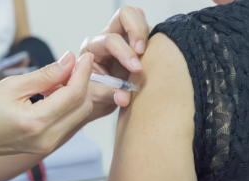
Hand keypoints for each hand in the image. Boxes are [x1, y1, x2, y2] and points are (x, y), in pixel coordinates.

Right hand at [0, 51, 93, 155]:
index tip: (87, 57)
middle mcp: (49, 137)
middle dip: (82, 82)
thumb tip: (70, 60)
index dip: (84, 73)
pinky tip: (55, 93)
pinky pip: (70, 119)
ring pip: (80, 113)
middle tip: (72, 66)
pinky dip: (69, 103)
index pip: (74, 94)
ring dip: (76, 92)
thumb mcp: (13, 86)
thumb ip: (46, 74)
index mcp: (37, 122)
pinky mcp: (50, 143)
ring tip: (57, 80)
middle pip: (83, 105)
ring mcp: (50, 143)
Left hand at [80, 6, 151, 121]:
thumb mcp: (98, 96)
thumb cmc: (94, 93)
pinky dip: (155, 42)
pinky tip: (155, 57)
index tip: (137, 68)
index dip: (125, 52)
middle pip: (125, 15)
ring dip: (148, 35)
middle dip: (138, 30)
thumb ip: (111, 94)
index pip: (111, 40)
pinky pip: (149, 33)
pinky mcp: (137, 43)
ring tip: (150, 55)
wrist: (99, 96)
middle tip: (143, 52)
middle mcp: (108, 36)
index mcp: (93, 47)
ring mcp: (124, 38)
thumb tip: (124, 97)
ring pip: (139, 18)